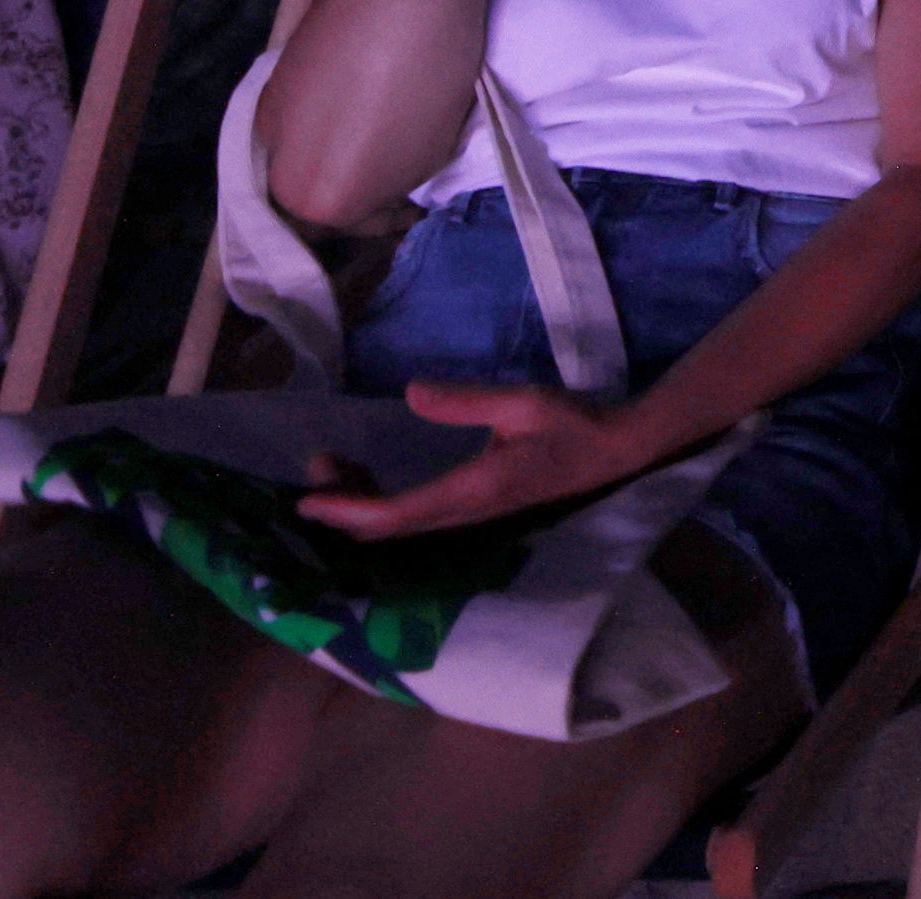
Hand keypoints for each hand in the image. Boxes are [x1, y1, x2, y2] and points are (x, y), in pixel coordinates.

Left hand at [300, 382, 657, 539]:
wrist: (611, 453)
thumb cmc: (571, 424)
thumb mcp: (522, 402)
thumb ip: (466, 400)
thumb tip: (411, 393)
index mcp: (473, 489)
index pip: (396, 514)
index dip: (348, 510)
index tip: (309, 499)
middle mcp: (462, 513)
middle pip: (386, 527)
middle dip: (342, 504)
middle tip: (318, 464)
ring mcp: (466, 517)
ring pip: (396, 525)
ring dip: (358, 504)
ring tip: (334, 465)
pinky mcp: (469, 510)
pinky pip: (411, 516)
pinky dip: (378, 502)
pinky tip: (368, 475)